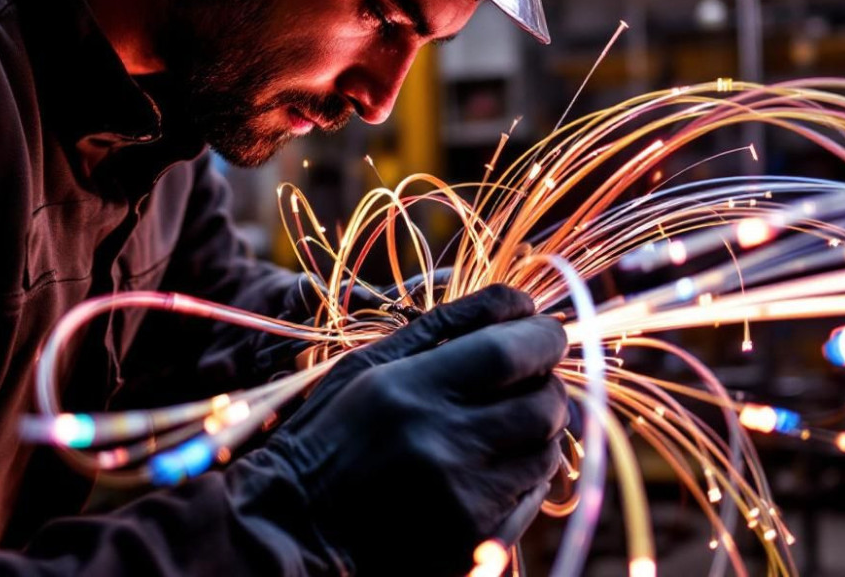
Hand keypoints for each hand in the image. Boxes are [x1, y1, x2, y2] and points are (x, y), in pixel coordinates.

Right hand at [248, 285, 568, 574]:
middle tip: (530, 377)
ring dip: (540, 428)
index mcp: (411, 391)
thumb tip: (519, 302)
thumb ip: (444, 326)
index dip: (543, 336)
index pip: (512, 351)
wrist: (295, 528)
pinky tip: (491, 463)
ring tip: (505, 421)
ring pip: (547, 452)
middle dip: (548, 383)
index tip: (545, 330)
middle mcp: (443, 446)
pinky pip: (532, 497)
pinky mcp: (474, 541)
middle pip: (544, 405)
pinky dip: (525, 472)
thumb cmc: (329, 433)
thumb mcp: (369, 366)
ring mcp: (463, 500)